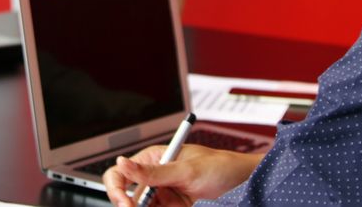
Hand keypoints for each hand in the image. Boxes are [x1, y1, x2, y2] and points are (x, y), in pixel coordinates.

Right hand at [103, 144, 263, 206]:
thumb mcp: (187, 170)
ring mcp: (163, 195)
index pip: (121, 172)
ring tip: (167, 206)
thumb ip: (154, 172)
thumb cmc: (219, 167)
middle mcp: (154, 178)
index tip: (125, 202)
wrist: (244, 184)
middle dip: (128, 206)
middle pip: (127, 196)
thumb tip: (122, 162)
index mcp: (153, 159)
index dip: (117, 188)